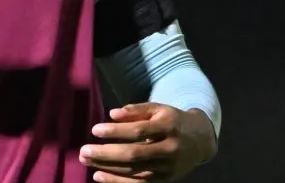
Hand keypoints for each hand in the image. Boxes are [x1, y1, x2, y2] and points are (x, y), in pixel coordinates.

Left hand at [79, 103, 216, 181]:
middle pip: (134, 155)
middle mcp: (169, 149)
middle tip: (83, 151)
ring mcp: (167, 168)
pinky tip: (99, 176)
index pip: (139, 131)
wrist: (200, 141)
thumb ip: (135, 111)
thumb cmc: (172, 121)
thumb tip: (112, 114)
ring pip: (134, 172)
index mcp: (168, 127)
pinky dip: (117, 182)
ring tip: (86, 160)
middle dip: (106, 154)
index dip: (116, 131)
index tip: (95, 129)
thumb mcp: (157, 109)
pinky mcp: (164, 181)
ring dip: (107, 168)